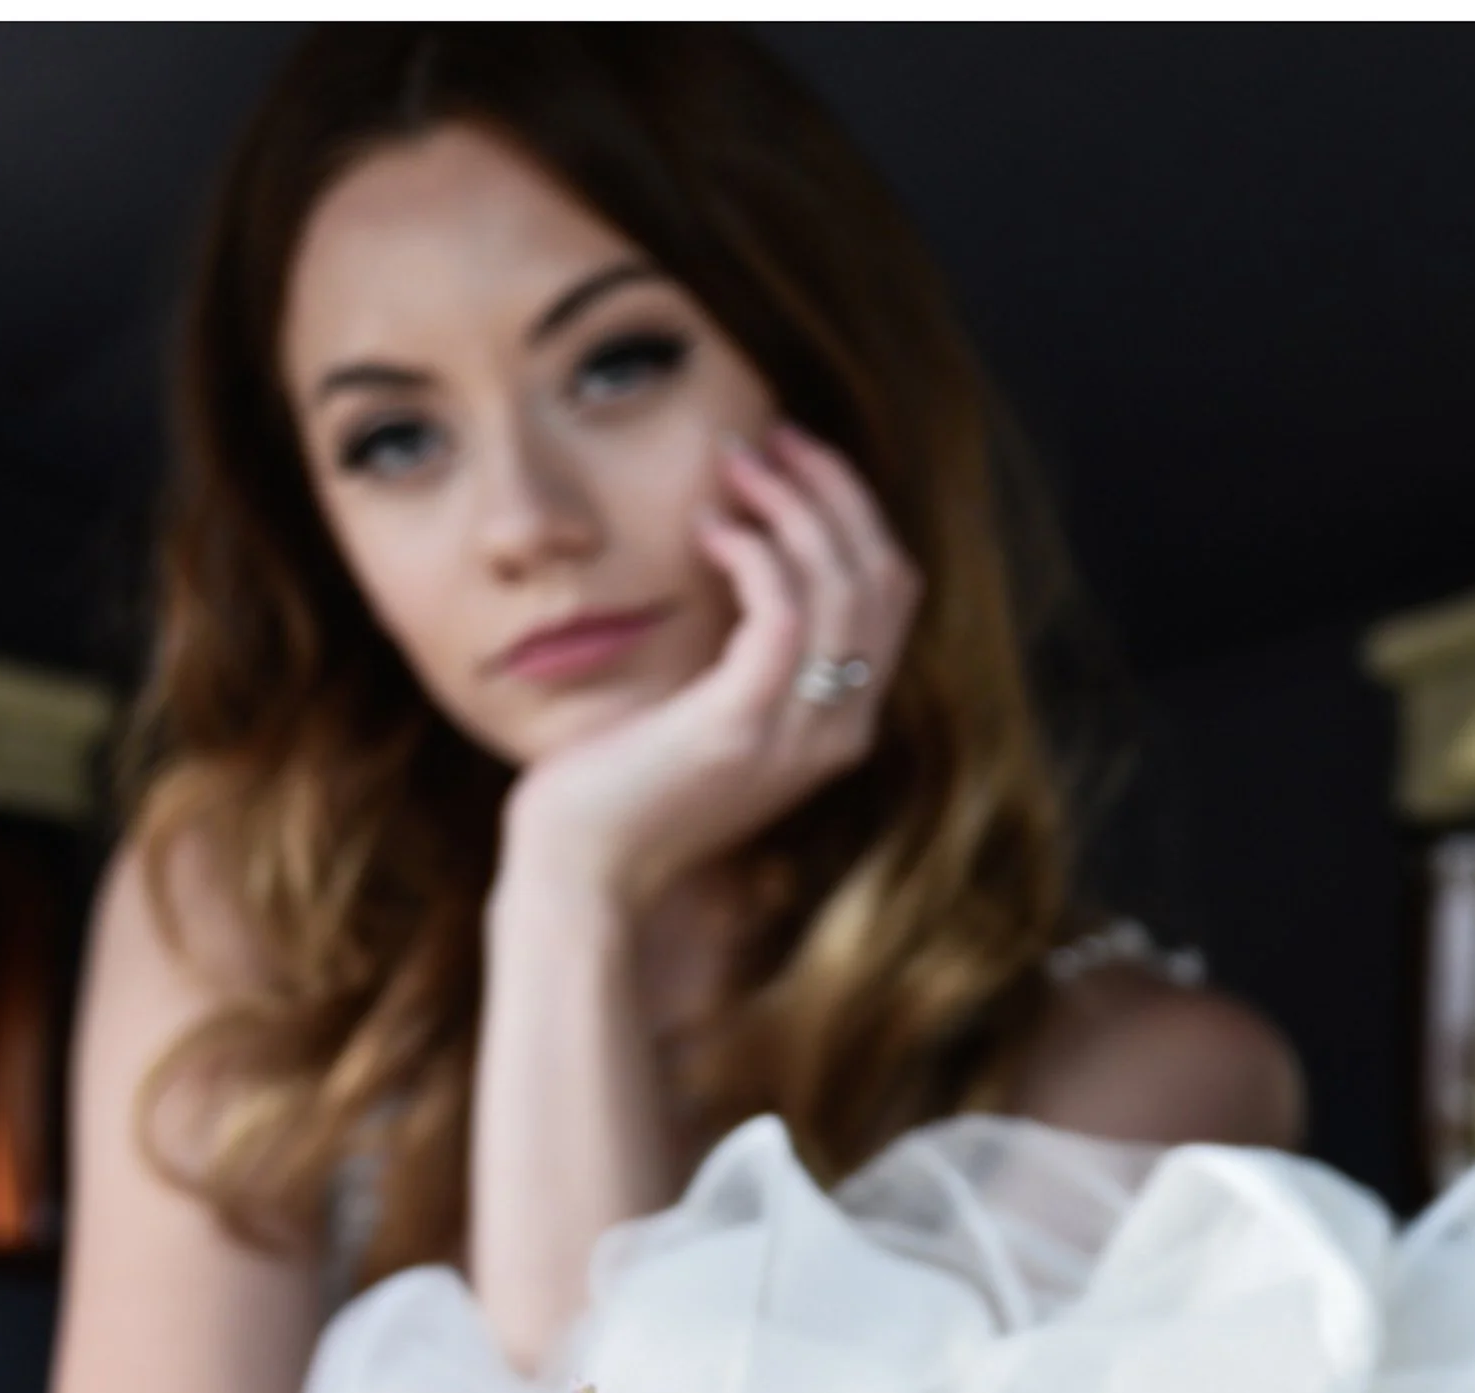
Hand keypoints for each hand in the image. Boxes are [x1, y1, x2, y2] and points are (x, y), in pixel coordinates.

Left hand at [493, 425, 921, 917]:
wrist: (584, 871)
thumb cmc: (624, 789)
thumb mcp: (706, 712)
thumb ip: (744, 656)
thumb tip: (740, 552)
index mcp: (839, 725)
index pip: (890, 592)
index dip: (852, 510)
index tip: (789, 460)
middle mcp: (838, 731)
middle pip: (883, 574)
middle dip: (832, 488)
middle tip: (767, 438)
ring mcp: (798, 734)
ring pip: (844, 583)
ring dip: (792, 502)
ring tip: (735, 462)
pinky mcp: (743, 727)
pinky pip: (785, 612)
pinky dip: (754, 550)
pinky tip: (708, 525)